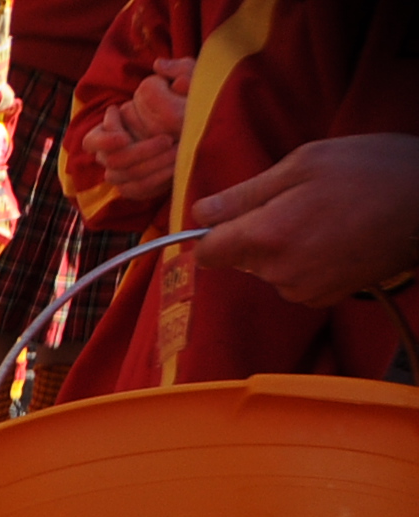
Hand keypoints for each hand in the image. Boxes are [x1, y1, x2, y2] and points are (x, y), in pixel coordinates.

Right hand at [87, 56, 192, 202]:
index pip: (91, 139)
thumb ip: (180, 69)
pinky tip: (173, 171)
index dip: (104, 139)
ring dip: (150, 166)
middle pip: (111, 160)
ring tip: (177, 154)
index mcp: (114, 126)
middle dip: (140, 151)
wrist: (204, 131)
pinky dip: (153, 183)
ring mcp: (122, 171)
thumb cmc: (195, 103)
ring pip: (122, 177)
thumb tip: (160, 65)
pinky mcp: (135, 187)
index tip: (124, 137)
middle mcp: (112, 151)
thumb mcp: (193, 80)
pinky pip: (135, 191)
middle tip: (168, 141)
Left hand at [196, 134, 418, 306]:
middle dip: (257, 232)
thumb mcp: (305, 163)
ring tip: (327, 216)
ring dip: (285, 246)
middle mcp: (279, 272)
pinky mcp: (325, 298)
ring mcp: (303, 290)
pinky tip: (338, 237)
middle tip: (301, 201)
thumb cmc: (373, 171)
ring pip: (268, 269)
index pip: (206, 252)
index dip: (213, 232)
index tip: (232, 213)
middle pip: (239, 259)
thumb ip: (245, 193)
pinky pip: (295, 280)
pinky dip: (307, 261)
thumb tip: (199, 213)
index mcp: (266, 236)